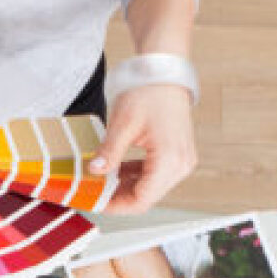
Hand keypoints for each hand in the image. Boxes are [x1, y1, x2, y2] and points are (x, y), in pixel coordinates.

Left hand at [93, 83, 197, 213]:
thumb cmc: (148, 91)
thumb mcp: (123, 123)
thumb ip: (109, 152)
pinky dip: (135, 176)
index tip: (95, 202)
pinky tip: (116, 169)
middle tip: (94, 192)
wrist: (165, 72)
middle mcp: (181, 165)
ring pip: (150, 188)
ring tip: (101, 181)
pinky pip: (155, 175)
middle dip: (119, 197)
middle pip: (147, 197)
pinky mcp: (178, 154)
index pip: (142, 200)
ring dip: (126, 187)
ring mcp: (182, 160)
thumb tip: (95, 172)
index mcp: (170, 160)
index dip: (116, 205)